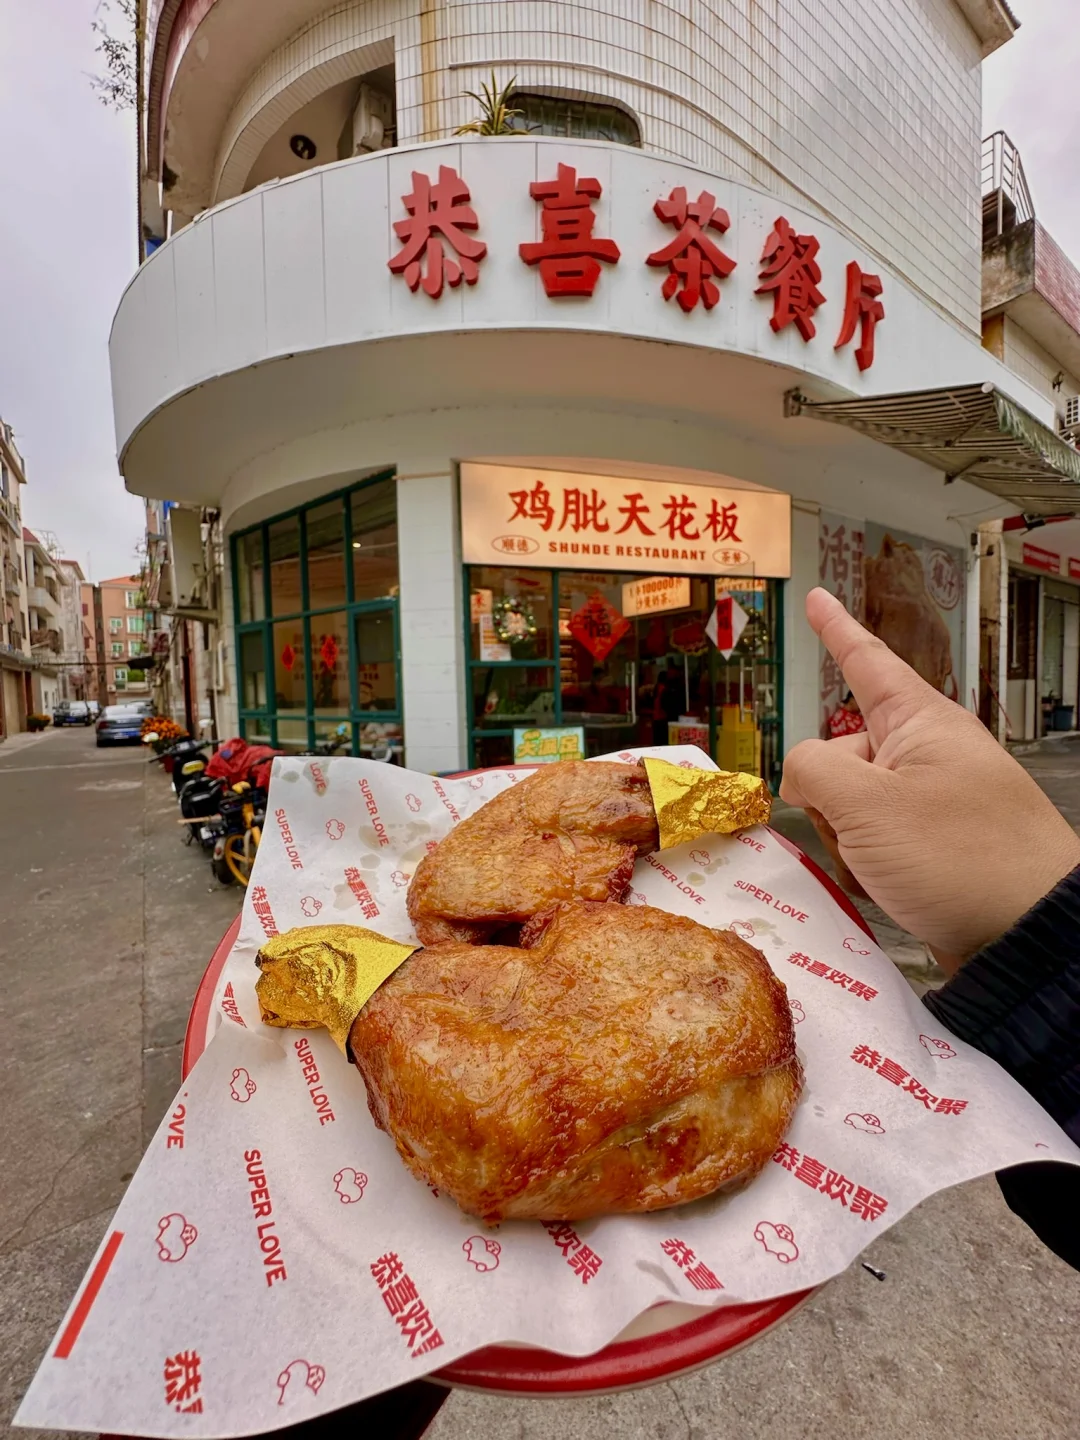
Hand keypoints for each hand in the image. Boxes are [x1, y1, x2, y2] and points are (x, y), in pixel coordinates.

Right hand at [780, 589, 1079, 966]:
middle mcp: (929, 754)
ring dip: (845, 840)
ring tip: (878, 869)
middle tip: (853, 831)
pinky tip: (885, 890)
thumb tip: (799, 775)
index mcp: (920, 723)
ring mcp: (933, 802)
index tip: (817, 598)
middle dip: (826, 795)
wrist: (1025, 934)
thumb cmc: (960, 857)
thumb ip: (812, 770)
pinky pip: (875, 844)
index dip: (835, 629)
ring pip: (852, 806)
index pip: (866, 661)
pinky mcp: (935, 847)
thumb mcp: (866, 805)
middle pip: (842, 754)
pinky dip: (867, 867)